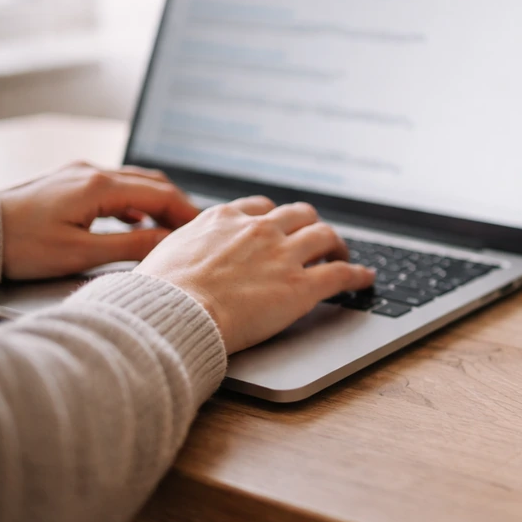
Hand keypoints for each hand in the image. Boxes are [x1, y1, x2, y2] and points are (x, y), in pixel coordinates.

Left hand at [0, 162, 200, 279]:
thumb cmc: (20, 246)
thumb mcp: (80, 253)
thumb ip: (130, 246)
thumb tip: (169, 242)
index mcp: (100, 187)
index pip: (161, 194)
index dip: (187, 212)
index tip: (205, 228)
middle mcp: (92, 173)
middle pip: (151, 182)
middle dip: (177, 204)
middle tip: (195, 227)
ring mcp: (77, 174)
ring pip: (133, 181)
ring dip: (156, 201)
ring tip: (170, 226)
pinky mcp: (66, 182)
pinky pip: (112, 186)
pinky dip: (133, 202)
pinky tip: (134, 220)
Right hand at [135, 197, 374, 353]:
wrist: (170, 313)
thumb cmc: (156, 293)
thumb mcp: (163, 254)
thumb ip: (181, 250)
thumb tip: (170, 262)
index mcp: (224, 219)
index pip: (260, 208)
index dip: (274, 219)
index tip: (279, 227)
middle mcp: (258, 229)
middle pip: (300, 214)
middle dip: (310, 225)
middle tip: (316, 240)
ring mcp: (282, 255)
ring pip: (325, 236)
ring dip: (337, 245)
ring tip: (343, 256)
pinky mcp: (300, 286)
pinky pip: (340, 274)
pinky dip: (358, 275)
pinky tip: (366, 279)